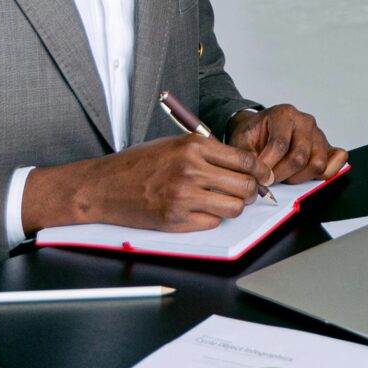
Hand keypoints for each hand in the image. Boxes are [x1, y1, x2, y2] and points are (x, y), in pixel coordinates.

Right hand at [22, 134, 261, 235]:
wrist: (104, 185)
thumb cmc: (139, 163)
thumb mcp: (174, 144)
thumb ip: (206, 151)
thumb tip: (241, 164)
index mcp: (193, 146)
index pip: (245, 160)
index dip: (259, 170)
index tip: (263, 175)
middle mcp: (191, 170)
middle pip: (245, 185)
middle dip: (252, 191)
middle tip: (248, 192)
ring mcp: (183, 196)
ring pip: (233, 207)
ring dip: (234, 207)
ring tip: (226, 202)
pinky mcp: (175, 219)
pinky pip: (212, 223)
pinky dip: (212, 218)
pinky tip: (201, 210)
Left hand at [230, 104, 347, 185]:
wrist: (260, 128)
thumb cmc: (254, 134)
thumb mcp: (242, 142)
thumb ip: (248, 159)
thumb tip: (258, 179)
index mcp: (284, 114)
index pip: (280, 145)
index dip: (268, 166)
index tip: (260, 177)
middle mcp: (305, 121)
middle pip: (299, 156)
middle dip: (282, 174)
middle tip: (270, 179)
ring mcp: (319, 134)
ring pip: (317, 163)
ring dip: (299, 177)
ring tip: (284, 176)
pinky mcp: (328, 146)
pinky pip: (337, 161)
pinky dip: (324, 172)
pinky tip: (305, 174)